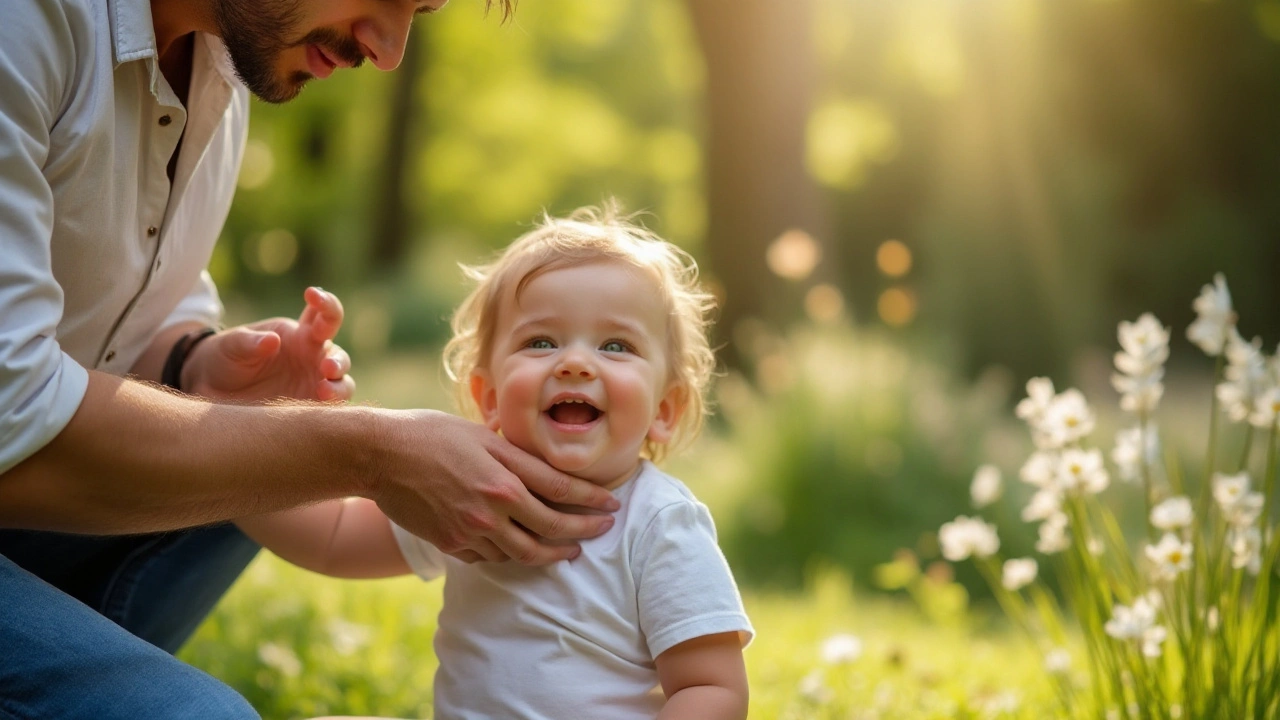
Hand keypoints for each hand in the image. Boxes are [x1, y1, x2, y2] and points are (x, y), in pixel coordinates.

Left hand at [183, 287, 353, 401]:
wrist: (211, 390)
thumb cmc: (225, 358)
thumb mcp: (231, 345)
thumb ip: (250, 342)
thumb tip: (272, 341)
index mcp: (299, 335)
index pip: (323, 315)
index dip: (326, 303)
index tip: (312, 294)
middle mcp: (312, 358)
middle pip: (339, 355)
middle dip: (338, 360)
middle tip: (326, 367)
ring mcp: (313, 384)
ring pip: (343, 384)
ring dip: (339, 386)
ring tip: (323, 391)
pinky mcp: (308, 407)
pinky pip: (330, 409)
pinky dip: (331, 409)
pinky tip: (319, 411)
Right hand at [371, 410, 620, 564]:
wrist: (378, 455)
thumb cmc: (430, 434)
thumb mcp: (480, 433)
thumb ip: (514, 453)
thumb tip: (545, 462)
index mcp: (504, 472)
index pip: (562, 491)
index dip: (592, 500)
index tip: (611, 505)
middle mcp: (493, 505)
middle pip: (551, 530)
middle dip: (583, 532)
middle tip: (602, 530)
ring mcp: (472, 529)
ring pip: (523, 553)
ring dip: (551, 552)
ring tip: (567, 550)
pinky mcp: (452, 544)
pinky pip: (491, 557)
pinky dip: (510, 554)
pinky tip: (521, 549)